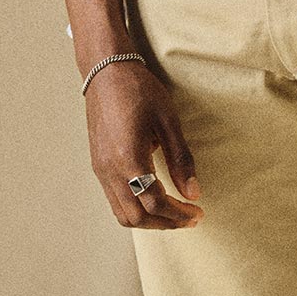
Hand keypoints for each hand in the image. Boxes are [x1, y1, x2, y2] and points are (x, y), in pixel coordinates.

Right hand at [84, 57, 201, 228]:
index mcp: (128, 158)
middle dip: (166, 222)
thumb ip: (181, 159)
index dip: (179, 214)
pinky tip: (155, 198)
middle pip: (137, 216)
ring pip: (123, 214)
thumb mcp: (168, 121)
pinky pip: (115, 201)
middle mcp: (109, 170)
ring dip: (150, 220)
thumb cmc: (139, 90)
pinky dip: (136, 208)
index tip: (198, 212)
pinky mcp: (98, 166)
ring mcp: (100, 170)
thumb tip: (194, 193)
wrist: (106, 73)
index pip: (154, 202)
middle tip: (190, 217)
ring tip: (174, 212)